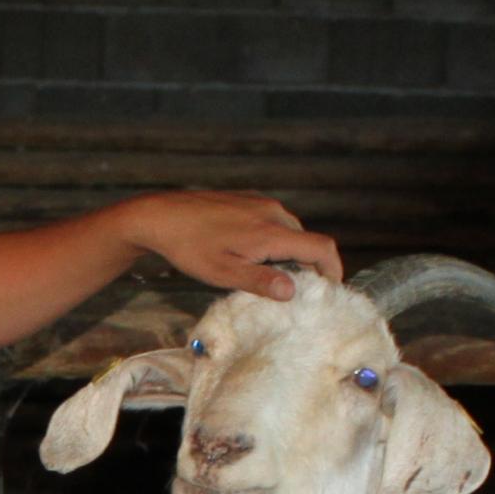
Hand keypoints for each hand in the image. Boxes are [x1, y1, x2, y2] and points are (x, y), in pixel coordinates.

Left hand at [125, 191, 340, 298]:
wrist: (161, 215)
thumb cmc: (190, 248)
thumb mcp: (223, 273)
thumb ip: (260, 281)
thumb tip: (292, 292)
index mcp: (271, 232)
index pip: (321, 247)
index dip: (333, 270)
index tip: (331, 291)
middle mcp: (272, 213)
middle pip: (308, 240)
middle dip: (310, 266)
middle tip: (299, 293)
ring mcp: (260, 203)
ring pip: (291, 231)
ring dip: (292, 254)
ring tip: (274, 277)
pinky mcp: (248, 200)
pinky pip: (274, 222)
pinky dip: (276, 241)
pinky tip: (254, 256)